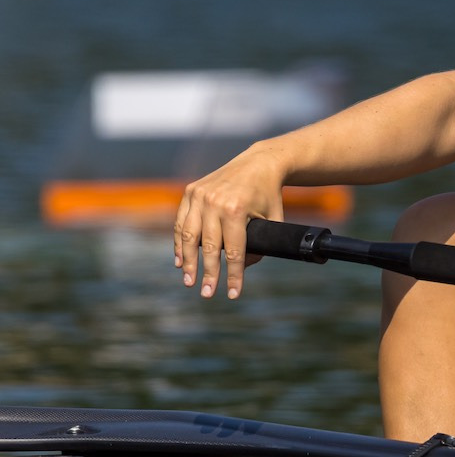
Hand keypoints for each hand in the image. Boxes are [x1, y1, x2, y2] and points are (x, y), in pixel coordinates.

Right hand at [173, 147, 286, 299]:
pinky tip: (180, 260)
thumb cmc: (269, 195)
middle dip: (207, 273)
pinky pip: (181, 222)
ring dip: (188, 261)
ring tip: (189, 281)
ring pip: (189, 236)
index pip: (233, 251)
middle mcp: (214, 202)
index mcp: (236, 210)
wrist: (259, 163)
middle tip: (207, 293)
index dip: (232, 275)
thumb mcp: (272, 221)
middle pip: (208, 247)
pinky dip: (179, 242)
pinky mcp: (191, 191)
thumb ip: (260, 245)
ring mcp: (200, 196)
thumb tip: (242, 268)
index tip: (231, 294)